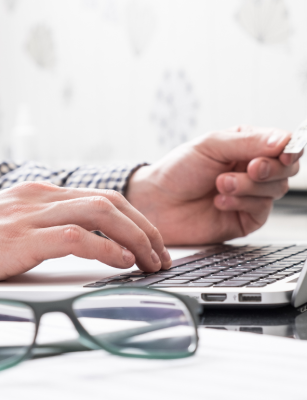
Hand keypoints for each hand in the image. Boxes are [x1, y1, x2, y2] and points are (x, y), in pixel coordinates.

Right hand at [0, 182, 171, 284]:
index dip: (134, 219)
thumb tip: (84, 237)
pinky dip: (106, 249)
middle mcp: (44, 197)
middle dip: (144, 227)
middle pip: (111, 202)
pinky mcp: (22, 239)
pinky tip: (122, 262)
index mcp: (45, 193)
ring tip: (150, 260)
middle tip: (161, 252)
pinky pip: (75, 238)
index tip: (150, 240)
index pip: (103, 198)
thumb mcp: (18, 220)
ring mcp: (33, 215)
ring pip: (100, 214)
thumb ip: (49, 222)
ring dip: (134, 238)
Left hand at [126, 126, 301, 244]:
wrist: (157, 201)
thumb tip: (283, 140)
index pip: (283, 145)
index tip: (284, 153)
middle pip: (286, 169)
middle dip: (270, 169)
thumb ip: (248, 142)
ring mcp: (249, 196)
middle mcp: (251, 171)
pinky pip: (261, 210)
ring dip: (249, 186)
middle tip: (250, 169)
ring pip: (276, 190)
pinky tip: (219, 201)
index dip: (289, 149)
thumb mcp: (210, 146)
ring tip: (220, 185)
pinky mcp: (244, 219)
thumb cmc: (178, 170)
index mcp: (246, 147)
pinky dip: (242, 203)